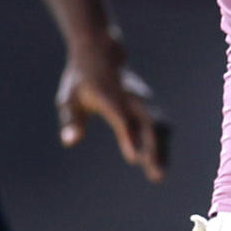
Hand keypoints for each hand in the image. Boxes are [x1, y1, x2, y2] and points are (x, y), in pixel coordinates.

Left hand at [56, 48, 166, 181]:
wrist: (101, 54)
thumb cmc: (81, 80)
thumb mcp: (69, 98)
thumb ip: (71, 120)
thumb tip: (70, 142)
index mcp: (110, 95)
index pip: (123, 118)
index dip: (129, 137)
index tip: (134, 159)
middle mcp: (132, 97)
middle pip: (150, 122)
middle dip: (156, 149)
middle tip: (156, 176)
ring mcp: (143, 99)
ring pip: (159, 125)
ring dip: (162, 149)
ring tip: (157, 175)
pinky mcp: (148, 104)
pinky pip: (159, 124)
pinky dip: (161, 143)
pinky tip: (156, 163)